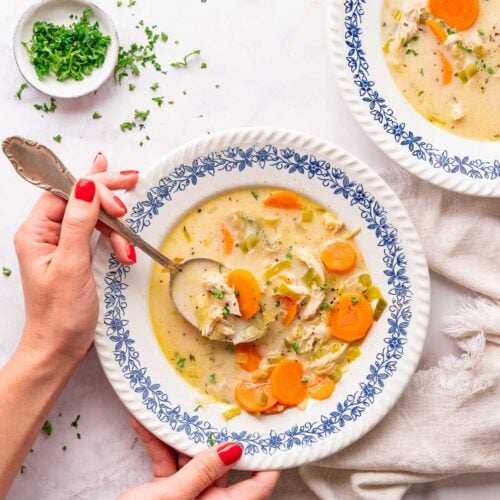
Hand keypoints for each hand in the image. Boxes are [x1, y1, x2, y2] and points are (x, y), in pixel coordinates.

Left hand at [14, 153, 138, 363]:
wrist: (60, 348)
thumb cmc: (60, 314)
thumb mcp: (71, 265)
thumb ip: (79, 222)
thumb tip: (86, 183)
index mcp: (36, 232)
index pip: (65, 191)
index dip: (94, 187)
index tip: (122, 195)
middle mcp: (47, 233)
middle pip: (79, 198)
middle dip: (107, 196)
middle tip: (133, 181)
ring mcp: (63, 244)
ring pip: (93, 216)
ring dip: (115, 228)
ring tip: (127, 252)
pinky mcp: (78, 255)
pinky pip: (97, 234)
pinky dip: (115, 240)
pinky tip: (125, 251)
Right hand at [120, 418, 279, 499]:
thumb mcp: (172, 497)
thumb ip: (201, 472)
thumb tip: (234, 449)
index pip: (258, 485)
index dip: (267, 459)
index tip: (270, 431)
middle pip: (220, 464)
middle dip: (213, 435)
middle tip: (216, 406)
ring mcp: (187, 496)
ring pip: (190, 460)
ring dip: (178, 436)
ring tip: (176, 409)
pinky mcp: (165, 493)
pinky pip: (166, 465)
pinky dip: (157, 446)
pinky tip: (144, 424)